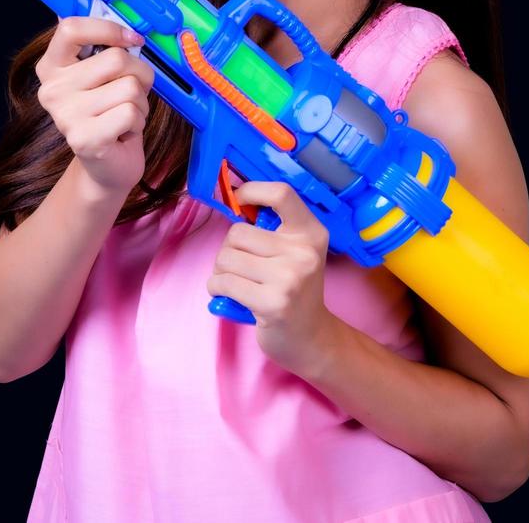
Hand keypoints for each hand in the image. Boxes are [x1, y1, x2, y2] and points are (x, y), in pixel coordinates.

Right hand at [34, 16, 153, 199]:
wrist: (107, 166)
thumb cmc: (111, 113)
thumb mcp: (104, 76)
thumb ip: (108, 48)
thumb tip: (130, 28)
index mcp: (51, 66)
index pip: (70, 28)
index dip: (108, 28)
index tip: (131, 40)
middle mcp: (51, 89)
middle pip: (116, 59)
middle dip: (139, 75)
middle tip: (130, 93)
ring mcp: (65, 115)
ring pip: (129, 87)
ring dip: (140, 102)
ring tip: (125, 115)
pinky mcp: (84, 138)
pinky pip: (131, 112)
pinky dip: (139, 121)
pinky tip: (124, 132)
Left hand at [206, 181, 339, 377]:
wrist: (312, 338)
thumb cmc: (294, 290)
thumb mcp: (295, 253)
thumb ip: (273, 229)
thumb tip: (231, 198)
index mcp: (311, 233)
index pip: (281, 193)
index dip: (252, 190)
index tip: (238, 199)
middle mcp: (304, 252)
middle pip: (238, 232)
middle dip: (229, 250)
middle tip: (240, 267)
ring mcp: (289, 278)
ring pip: (226, 257)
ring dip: (221, 272)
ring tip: (237, 283)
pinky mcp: (272, 302)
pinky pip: (223, 282)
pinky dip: (217, 288)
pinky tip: (230, 296)